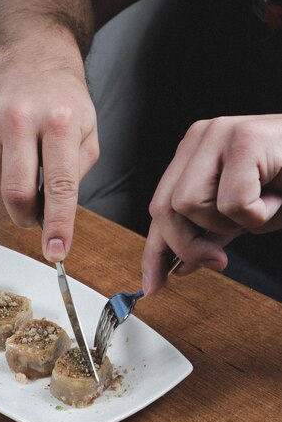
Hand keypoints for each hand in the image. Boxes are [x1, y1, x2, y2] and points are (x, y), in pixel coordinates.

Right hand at [0, 43, 98, 261]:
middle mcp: (20, 118)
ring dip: (12, 193)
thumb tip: (53, 214)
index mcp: (60, 122)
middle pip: (16, 194)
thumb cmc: (65, 101)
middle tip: (37, 217)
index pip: (59, 187)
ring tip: (27, 167)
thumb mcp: (89, 134)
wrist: (33, 57)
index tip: (56, 252)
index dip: (57, 225)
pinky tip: (10, 153)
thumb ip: (76, 176)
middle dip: (27, 218)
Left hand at [142, 114, 281, 294]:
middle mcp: (199, 139)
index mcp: (193, 155)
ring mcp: (218, 134)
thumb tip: (178, 266)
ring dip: (230, 224)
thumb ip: (206, 236)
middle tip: (220, 258)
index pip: (160, 208)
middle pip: (164, 209)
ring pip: (190, 205)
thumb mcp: (240, 217)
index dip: (154, 252)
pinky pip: (231, 203)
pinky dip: (257, 215)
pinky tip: (276, 198)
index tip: (152, 287)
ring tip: (261, 208)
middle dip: (190, 245)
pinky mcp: (243, 140)